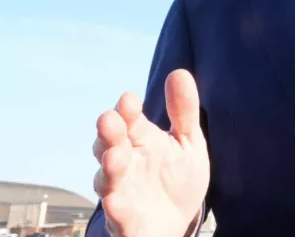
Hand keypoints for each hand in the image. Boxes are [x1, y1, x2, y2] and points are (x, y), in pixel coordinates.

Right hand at [92, 69, 210, 236]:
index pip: (129, 122)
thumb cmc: (177, 177)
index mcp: (139, 142)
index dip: (127, 111)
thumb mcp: (187, 142)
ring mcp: (121, 192)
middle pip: (109, 146)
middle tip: (109, 121)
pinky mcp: (124, 221)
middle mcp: (124, 164)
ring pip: (107, 180)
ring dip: (108, 169)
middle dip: (108, 134)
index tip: (129, 100)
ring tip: (115, 158)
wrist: (177, 221)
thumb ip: (184, 110)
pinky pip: (116, 215)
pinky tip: (115, 200)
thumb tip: (179, 72)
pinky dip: (115, 208)